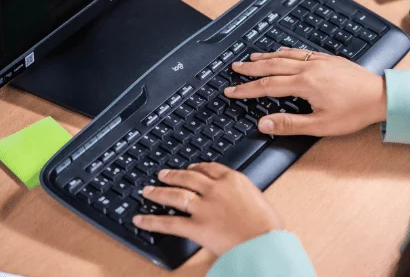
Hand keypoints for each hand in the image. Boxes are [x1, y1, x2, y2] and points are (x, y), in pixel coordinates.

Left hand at [132, 162, 282, 255]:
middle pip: (188, 176)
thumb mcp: (257, 198)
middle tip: (163, 174)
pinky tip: (140, 220)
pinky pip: (170, 223)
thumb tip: (232, 196)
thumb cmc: (268, 224)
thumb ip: (240, 193)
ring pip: (175, 194)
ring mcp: (204, 206)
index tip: (190, 167)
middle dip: (174, 174)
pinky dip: (153, 221)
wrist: (267, 242)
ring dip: (159, 191)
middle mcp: (215, 188)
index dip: (196, 166)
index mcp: (232, 179)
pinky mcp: (197, 226)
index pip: (209, 167)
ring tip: (148, 190)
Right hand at [224, 48, 386, 136]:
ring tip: (251, 57)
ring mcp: (318, 60)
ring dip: (266, 56)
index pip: (267, 86)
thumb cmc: (354, 112)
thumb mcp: (321, 125)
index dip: (246, 89)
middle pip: (272, 65)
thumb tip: (264, 123)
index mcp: (304, 84)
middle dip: (250, 68)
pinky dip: (285, 51)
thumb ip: (290, 124)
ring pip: (285, 55)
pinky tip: (281, 51)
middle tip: (234, 68)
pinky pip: (300, 51)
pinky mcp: (327, 58)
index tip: (231, 90)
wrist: (382, 95)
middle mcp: (308, 68)